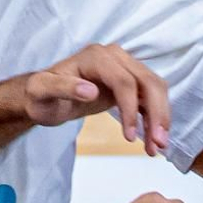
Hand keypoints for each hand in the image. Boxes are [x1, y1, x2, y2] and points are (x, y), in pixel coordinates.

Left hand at [24, 44, 169, 156]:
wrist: (45, 96)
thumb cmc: (41, 95)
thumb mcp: (42, 92)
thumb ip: (62, 88)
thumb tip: (90, 91)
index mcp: (95, 57)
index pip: (123, 80)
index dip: (130, 109)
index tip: (129, 137)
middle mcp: (115, 56)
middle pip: (147, 82)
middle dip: (156, 113)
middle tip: (157, 144)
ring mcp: (125, 67)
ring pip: (154, 88)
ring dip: (161, 117)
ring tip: (157, 146)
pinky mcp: (129, 81)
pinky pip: (150, 96)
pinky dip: (156, 116)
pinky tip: (154, 138)